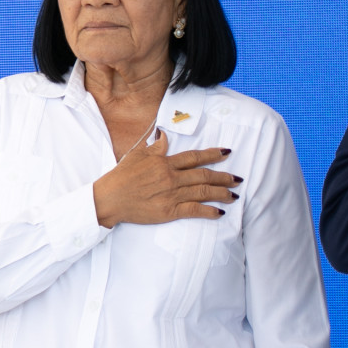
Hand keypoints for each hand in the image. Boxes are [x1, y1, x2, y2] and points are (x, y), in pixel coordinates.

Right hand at [91, 131, 238, 227]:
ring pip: (203, 193)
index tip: (227, 152)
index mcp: (165, 163)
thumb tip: (165, 135)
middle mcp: (172, 178)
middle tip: (238, 179)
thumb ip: (155, 146)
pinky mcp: (169, 211)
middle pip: (204, 176)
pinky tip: (219, 212)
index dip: (212, 154)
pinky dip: (208, 211)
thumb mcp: (136, 155)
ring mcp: (172, 195)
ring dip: (221, 193)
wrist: (109, 199)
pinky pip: (194, 210)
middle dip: (224, 177)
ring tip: (234, 195)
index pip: (194, 157)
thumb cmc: (120, 176)